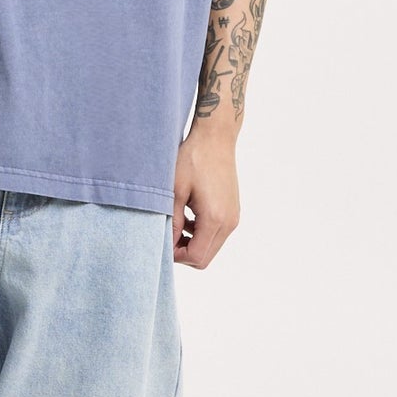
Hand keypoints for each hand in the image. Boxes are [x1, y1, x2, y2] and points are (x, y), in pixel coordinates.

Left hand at [172, 127, 240, 267]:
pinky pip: (217, 235)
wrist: (215, 138)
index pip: (196, 257)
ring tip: (177, 224)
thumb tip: (167, 242)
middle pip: (205, 258)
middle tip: (167, 235)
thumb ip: (172, 221)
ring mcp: (234, 217)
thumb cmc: (193, 159)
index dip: (176, 256)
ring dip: (193, 243)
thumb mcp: (175, 191)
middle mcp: (229, 222)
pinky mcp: (233, 211)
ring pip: (211, 247)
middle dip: (184, 253)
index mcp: (215, 219)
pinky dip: (202, 234)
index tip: (162, 242)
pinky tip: (189, 218)